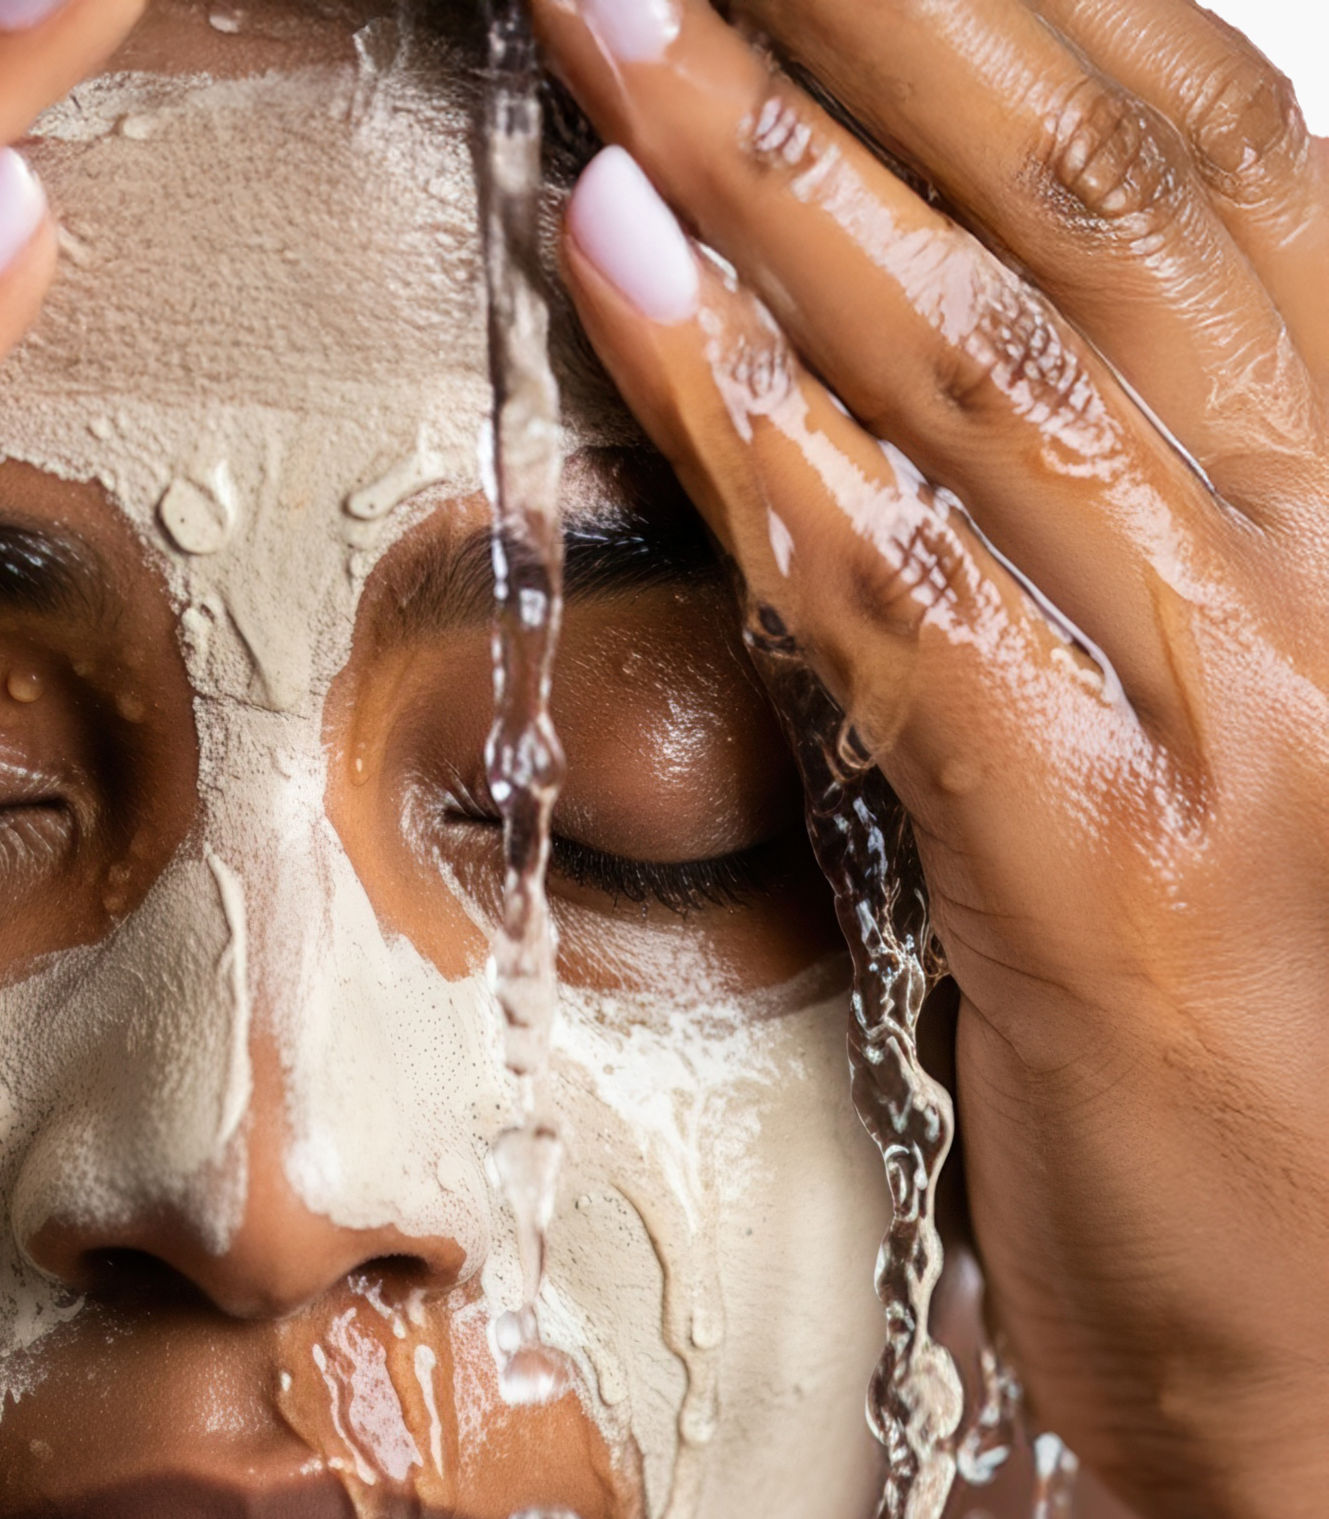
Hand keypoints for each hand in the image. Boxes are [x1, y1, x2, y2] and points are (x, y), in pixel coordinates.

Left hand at [534, 0, 1328, 1518]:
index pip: (1195, 157)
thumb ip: (1107, 561)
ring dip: (773, 154)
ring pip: (983, 352)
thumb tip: (902, 387)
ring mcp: (1234, 697)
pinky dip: (747, 413)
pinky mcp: (1105, 860)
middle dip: (872, 6)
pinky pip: (893, 583)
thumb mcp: (1226, 763)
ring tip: (604, 4)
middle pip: (1092, 190)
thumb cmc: (1288, 1070)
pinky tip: (617, 267)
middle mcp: (1328, 549)